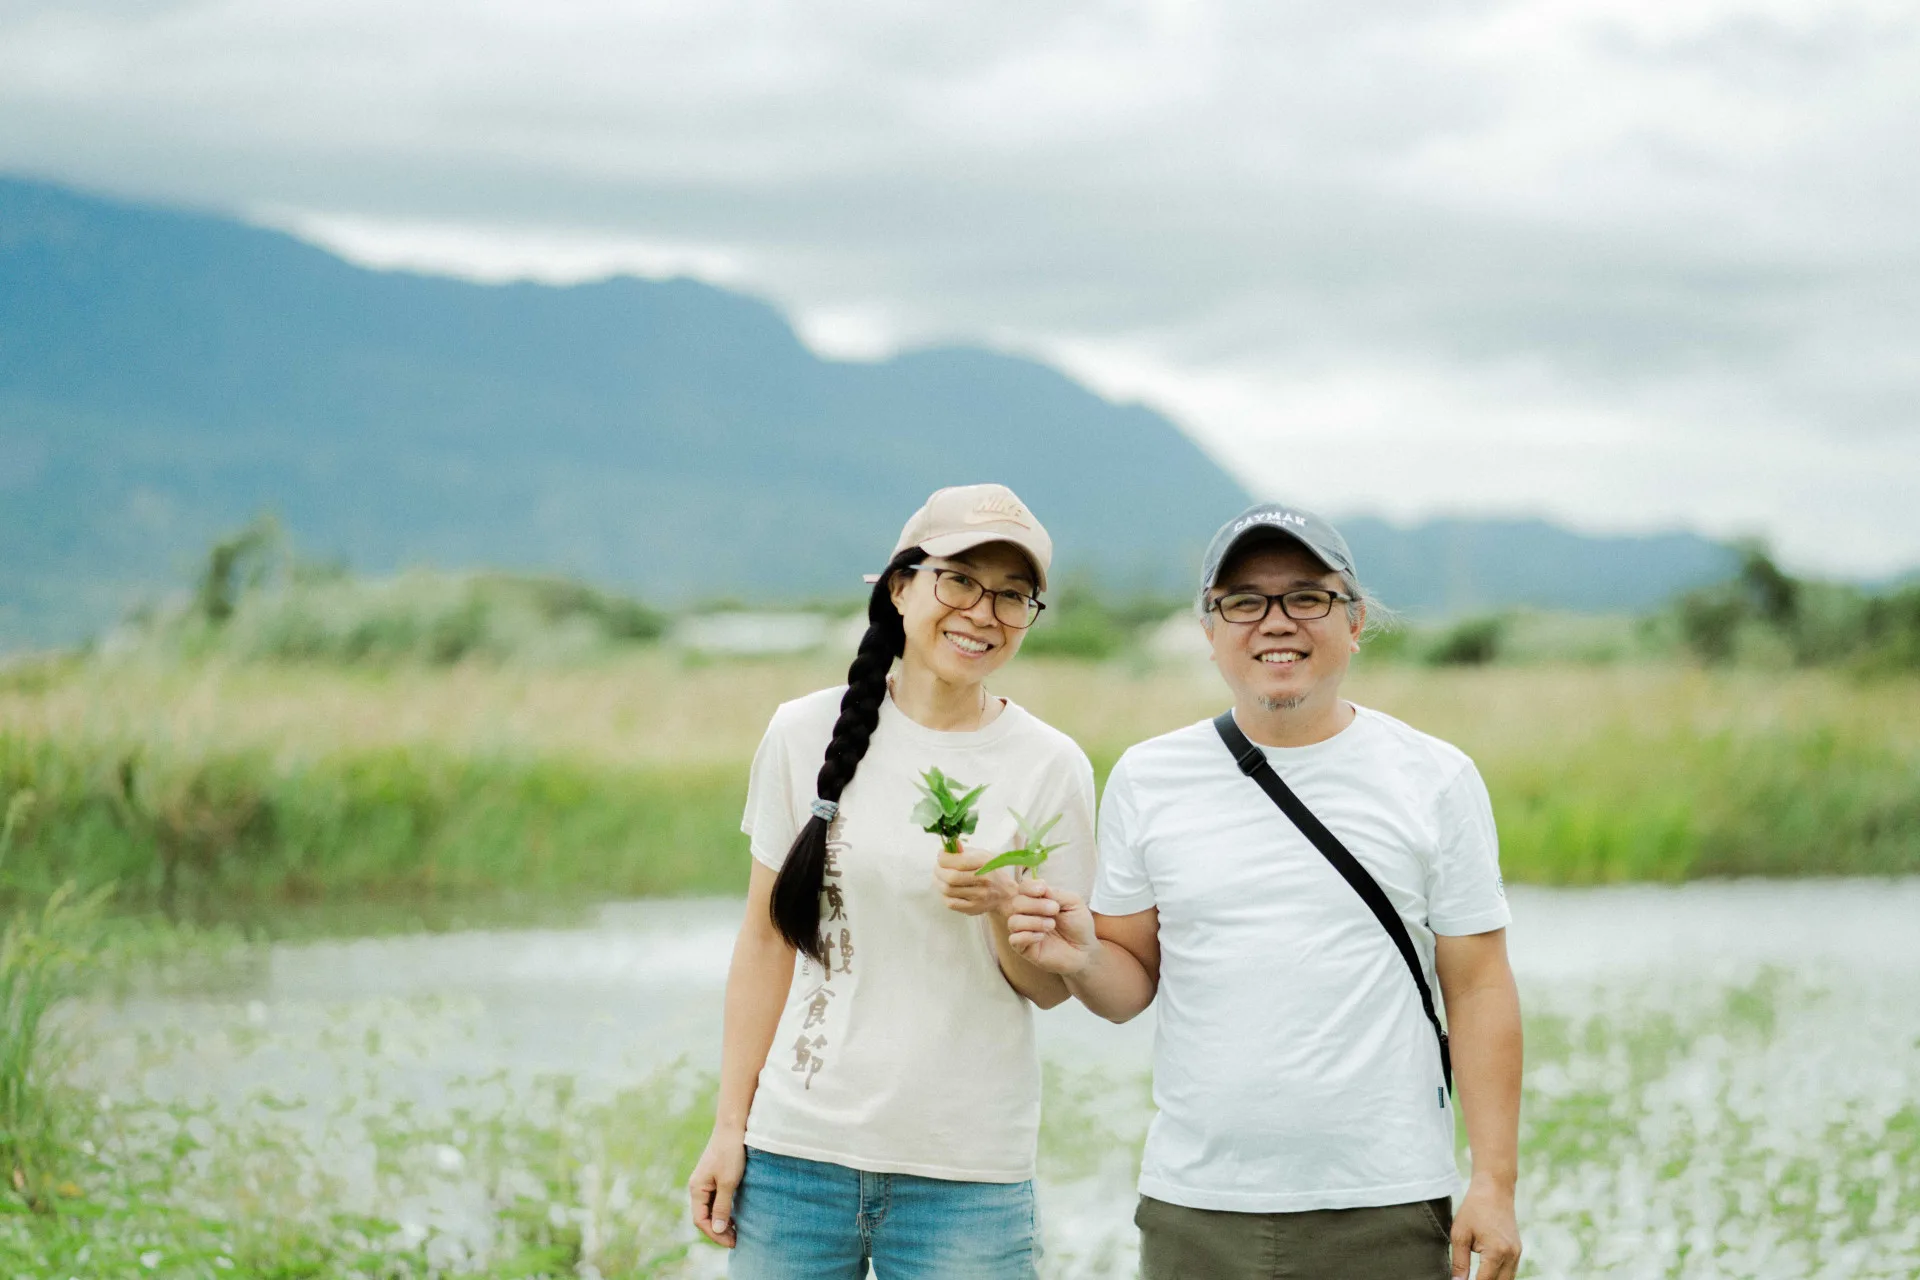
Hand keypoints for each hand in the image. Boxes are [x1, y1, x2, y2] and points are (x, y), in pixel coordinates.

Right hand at [687, 1126, 746, 1247]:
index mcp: (696, 1189)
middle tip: (736, 1241)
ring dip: (722, 1222)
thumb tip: (718, 1229)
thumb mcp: (728, 1182)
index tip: (732, 1242)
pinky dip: (724, 1211)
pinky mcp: (715, 1177)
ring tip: (737, 1232)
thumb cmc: (730, 1153)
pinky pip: (716, 1200)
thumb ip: (722, 1207)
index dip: (715, 1234)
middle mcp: (697, 1187)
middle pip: (704, 1217)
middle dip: (718, 1231)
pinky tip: (736, 1216)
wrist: (733, 1126)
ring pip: (710, 1209)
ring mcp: (705, 1182)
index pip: (701, 1220)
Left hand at [934, 843, 1019, 916]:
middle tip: (937, 867)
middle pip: (951, 877)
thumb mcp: (981, 855)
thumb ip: (963, 851)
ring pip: (948, 890)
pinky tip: (946, 889)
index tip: (940, 855)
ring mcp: (979, 897)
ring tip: (939, 877)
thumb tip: (948, 845)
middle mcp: (984, 880)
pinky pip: (950, 903)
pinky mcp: (973, 909)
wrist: (1005, 894)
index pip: (959, 862)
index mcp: (986, 864)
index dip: (943, 858)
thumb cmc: (990, 871)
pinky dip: (943, 895)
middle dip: (938, 871)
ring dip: (938, 882)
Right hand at [1005, 881, 1097, 974]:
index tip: (1042, 890)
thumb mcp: (1073, 903)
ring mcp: (1024, 931)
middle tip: (1054, 909)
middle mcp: (1027, 914)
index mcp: (1037, 899)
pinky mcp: (1024, 949)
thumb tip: (1040, 886)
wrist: (1085, 950)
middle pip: (1016, 903)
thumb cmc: (1079, 925)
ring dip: (1033, 921)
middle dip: (1035, 905)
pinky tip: (1042, 937)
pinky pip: (1014, 940)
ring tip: (1051, 925)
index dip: (1029, 887)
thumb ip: (1056, 893)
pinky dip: (1027, 936)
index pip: (1023, 888)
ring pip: (1013, 921)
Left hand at [1450, 1174, 1520, 1278]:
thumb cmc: (1474, 1209)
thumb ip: (1459, 1262)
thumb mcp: (1460, 1234)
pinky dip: (1499, 1276)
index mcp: (1496, 1252)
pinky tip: (1486, 1274)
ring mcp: (1517, 1254)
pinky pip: (1510, 1272)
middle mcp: (1511, 1255)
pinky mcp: (1518, 1251)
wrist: (1494, 1190)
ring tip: (1476, 1276)